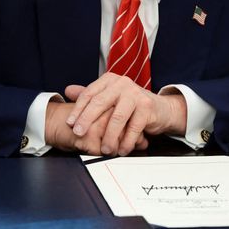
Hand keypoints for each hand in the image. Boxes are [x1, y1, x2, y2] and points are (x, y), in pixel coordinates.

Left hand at [64, 73, 186, 155]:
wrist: (161, 109)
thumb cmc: (131, 105)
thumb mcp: (110, 98)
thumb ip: (90, 95)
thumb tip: (67, 90)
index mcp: (110, 80)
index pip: (89, 93)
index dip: (78, 109)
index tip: (70, 123)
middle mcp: (122, 84)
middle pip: (100, 103)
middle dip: (87, 120)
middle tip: (79, 134)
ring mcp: (135, 94)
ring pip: (116, 118)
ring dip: (109, 137)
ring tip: (104, 149)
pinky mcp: (147, 107)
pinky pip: (133, 128)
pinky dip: (126, 142)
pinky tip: (122, 150)